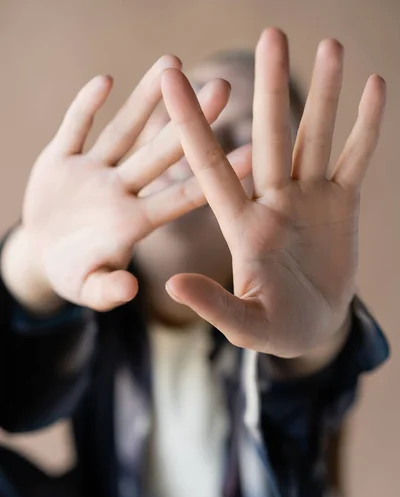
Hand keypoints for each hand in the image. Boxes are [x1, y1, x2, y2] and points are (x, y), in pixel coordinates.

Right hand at [2, 56, 250, 312]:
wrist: (42, 256)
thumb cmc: (74, 275)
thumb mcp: (88, 288)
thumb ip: (107, 291)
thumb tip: (130, 290)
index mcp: (136, 221)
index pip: (184, 195)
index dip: (217, 174)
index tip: (256, 152)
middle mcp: (122, 190)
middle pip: (161, 152)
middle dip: (189, 120)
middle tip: (225, 87)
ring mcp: (93, 172)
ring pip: (123, 130)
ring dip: (145, 99)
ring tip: (172, 62)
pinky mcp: (60, 159)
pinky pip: (75, 127)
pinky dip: (86, 106)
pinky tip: (104, 81)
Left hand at [162, 29, 385, 357]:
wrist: (312, 327)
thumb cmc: (273, 330)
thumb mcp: (244, 324)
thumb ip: (214, 305)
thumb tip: (173, 287)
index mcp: (241, 226)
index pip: (210, 166)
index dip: (190, 123)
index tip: (172, 76)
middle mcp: (271, 201)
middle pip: (269, 137)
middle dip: (270, 88)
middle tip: (270, 34)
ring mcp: (307, 199)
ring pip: (314, 137)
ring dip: (323, 94)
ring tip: (330, 44)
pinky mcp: (341, 203)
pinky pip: (354, 158)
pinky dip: (364, 126)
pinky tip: (372, 86)